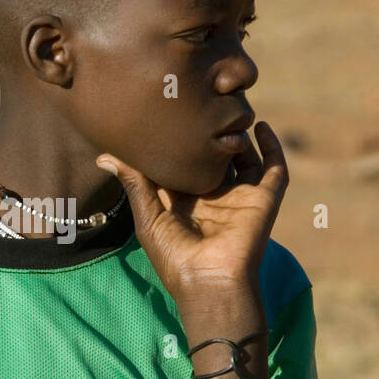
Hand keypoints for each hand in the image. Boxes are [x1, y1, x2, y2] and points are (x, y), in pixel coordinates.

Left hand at [95, 122, 287, 305]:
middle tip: (200, 97)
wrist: (208, 281)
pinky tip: (261, 125)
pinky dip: (272, 147)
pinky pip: (273, 168)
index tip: (165, 110)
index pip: (183, 160)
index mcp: (186, 199)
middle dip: (210, 130)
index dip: (176, 138)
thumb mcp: (148, 216)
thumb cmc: (174, 257)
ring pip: (244, 156)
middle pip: (214, 154)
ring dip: (239, 134)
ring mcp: (240, 196)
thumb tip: (104, 155)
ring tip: (232, 107)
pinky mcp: (263, 200)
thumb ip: (134, 182)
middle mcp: (214, 195)